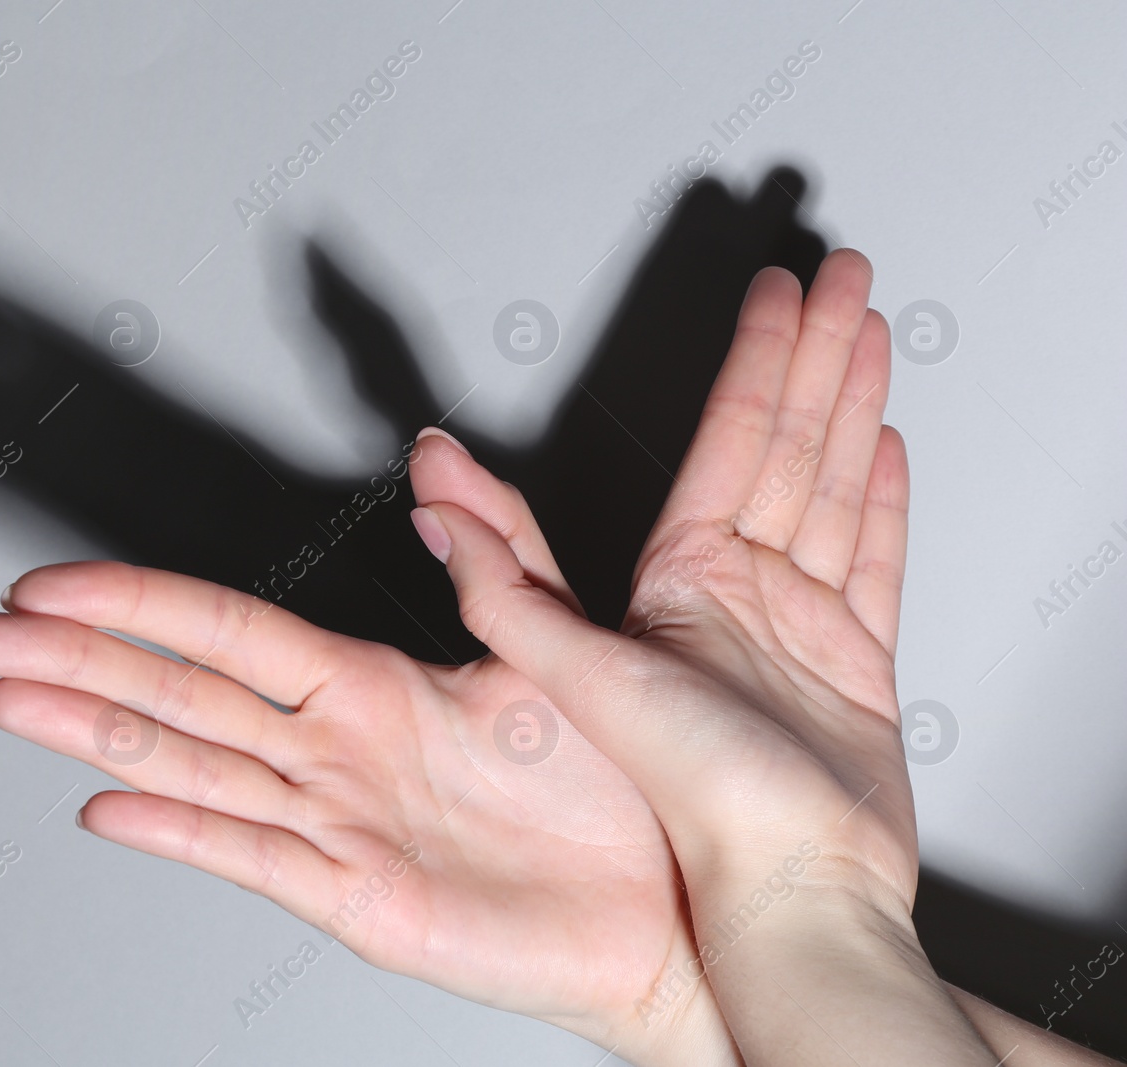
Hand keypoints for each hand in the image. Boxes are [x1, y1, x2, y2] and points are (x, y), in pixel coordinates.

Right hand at [0, 479, 738, 1065]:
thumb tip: (441, 454)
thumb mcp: (558, 642)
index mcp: (375, 686)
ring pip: (192, 763)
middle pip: (180, 690)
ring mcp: (339, 827)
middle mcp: (339, 752)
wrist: (687, 902)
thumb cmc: (628, 784)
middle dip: (76, 656)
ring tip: (6, 699)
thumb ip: (497, 549)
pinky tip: (107, 803)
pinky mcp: (361, 900)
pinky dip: (179, 831)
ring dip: (94, 727)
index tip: (54, 581)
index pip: (227, 628)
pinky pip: (256, 855)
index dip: (137, 600)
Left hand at [412, 249, 998, 1061]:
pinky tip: (884, 449)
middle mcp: (736, 595)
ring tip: (871, 335)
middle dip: (816, 356)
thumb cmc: (689, 806)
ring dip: (851, 407)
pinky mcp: (852, 667)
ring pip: (831, 485)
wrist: (785, 896)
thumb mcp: (573, 677)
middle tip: (843, 278)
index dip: (757, 361)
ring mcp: (799, 626)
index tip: (772, 297)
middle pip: (785, 445)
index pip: (726, 442)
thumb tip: (430, 505)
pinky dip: (880, 505)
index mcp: (679, 585)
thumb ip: (504, 584)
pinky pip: (873, 562)